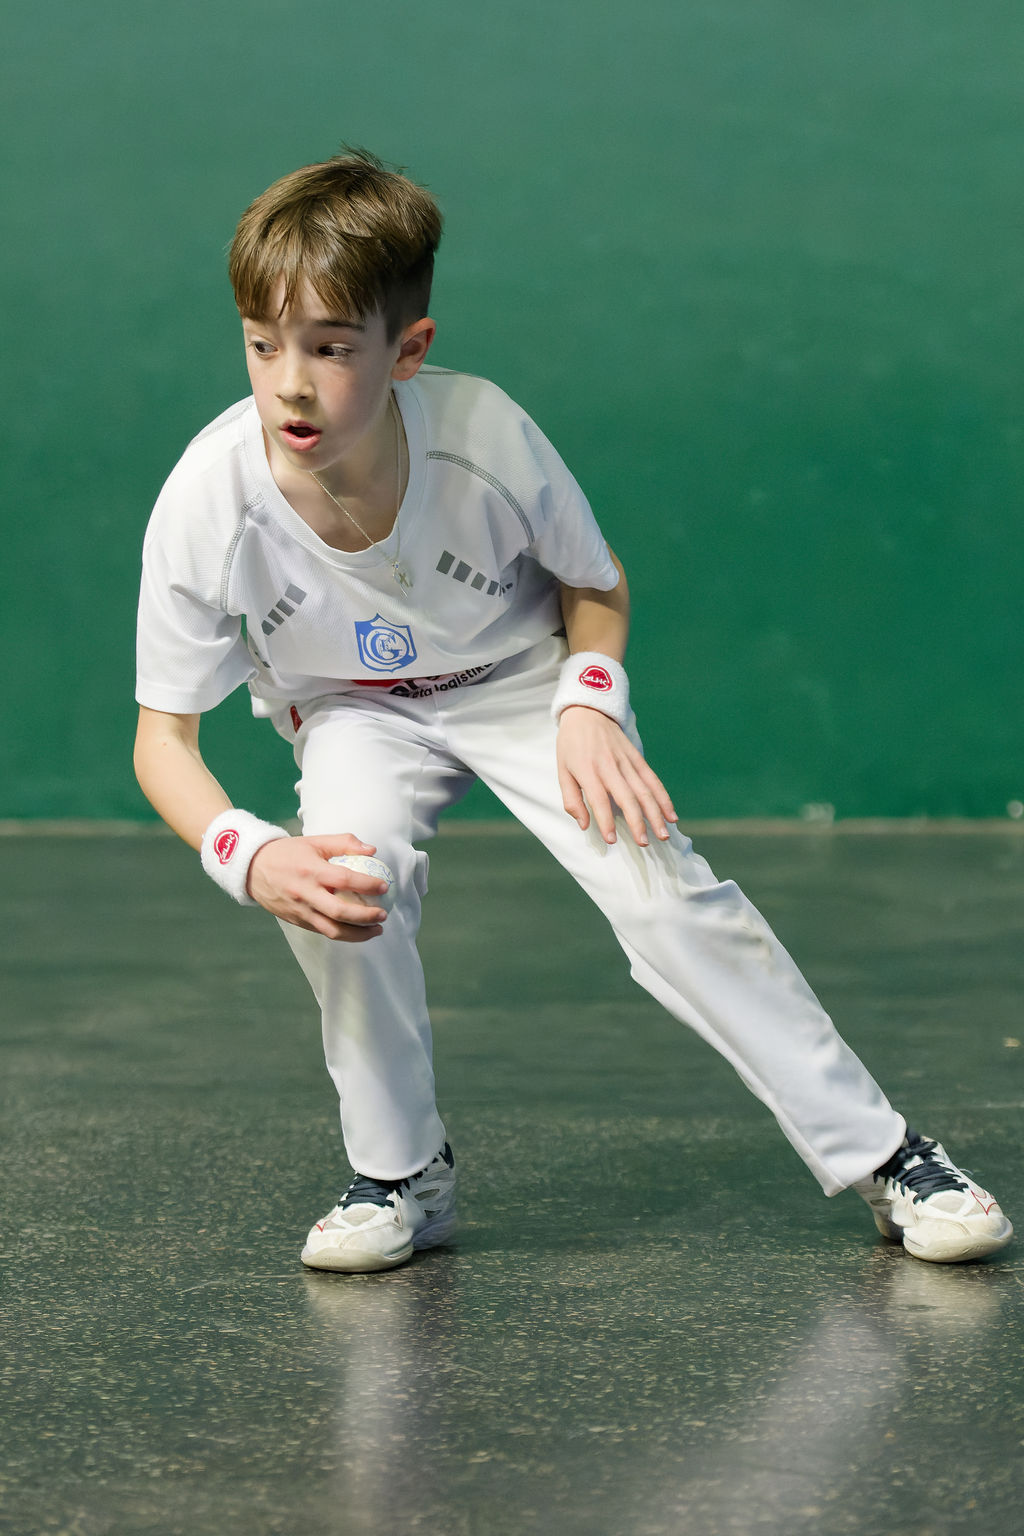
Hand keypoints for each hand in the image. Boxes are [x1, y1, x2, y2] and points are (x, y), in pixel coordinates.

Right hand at [248, 833, 390, 939]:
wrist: (252, 868)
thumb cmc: (287, 853)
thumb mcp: (314, 841)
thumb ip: (343, 843)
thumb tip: (371, 850)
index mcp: (312, 870)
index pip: (345, 880)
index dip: (367, 885)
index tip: (384, 886)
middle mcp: (306, 893)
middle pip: (340, 912)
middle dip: (366, 917)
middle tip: (383, 915)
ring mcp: (300, 910)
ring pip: (332, 930)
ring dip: (358, 934)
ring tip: (376, 930)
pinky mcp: (296, 921)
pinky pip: (323, 931)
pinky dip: (342, 934)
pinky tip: (356, 930)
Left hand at [556, 706, 677, 846]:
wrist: (587, 712)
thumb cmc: (571, 746)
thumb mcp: (562, 771)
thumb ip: (571, 800)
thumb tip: (584, 825)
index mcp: (588, 770)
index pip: (599, 799)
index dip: (605, 821)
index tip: (612, 840)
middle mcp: (610, 766)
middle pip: (627, 797)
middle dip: (637, 821)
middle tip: (644, 842)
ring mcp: (626, 761)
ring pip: (645, 790)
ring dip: (655, 814)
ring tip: (663, 834)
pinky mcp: (637, 758)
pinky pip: (653, 780)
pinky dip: (663, 798)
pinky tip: (671, 815)